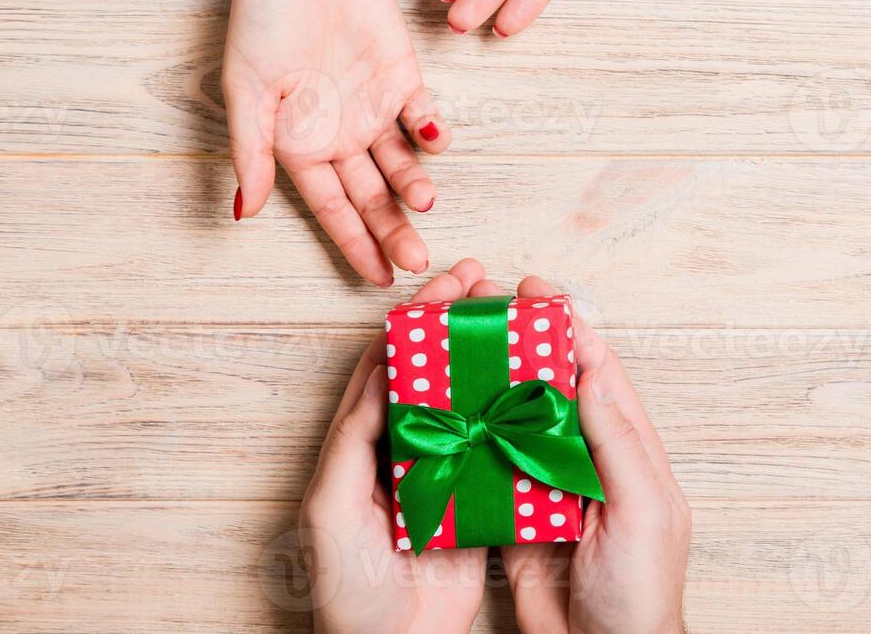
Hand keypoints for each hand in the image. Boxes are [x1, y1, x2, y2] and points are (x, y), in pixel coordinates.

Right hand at [225, 0, 450, 285]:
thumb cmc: (263, 18)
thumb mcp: (246, 89)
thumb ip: (252, 152)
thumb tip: (243, 212)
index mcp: (301, 145)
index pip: (333, 209)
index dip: (355, 244)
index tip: (378, 279)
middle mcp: (341, 135)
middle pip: (373, 196)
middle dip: (393, 230)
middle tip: (418, 259)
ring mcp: (375, 107)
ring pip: (403, 163)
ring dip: (415, 184)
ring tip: (425, 202)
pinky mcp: (403, 76)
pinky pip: (423, 114)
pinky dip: (433, 130)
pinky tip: (436, 142)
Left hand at [298, 259, 494, 632]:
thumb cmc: (345, 589)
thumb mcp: (332, 509)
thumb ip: (353, 440)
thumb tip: (381, 370)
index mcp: (363, 443)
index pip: (390, 363)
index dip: (418, 318)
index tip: (449, 281)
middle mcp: (404, 449)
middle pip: (434, 370)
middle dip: (460, 322)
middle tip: (490, 284)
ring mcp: (444, 473)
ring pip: (470, 401)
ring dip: (492, 359)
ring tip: (520, 319)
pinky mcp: (476, 502)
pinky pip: (497, 447)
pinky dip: (515, 413)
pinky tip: (538, 387)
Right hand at [468, 276, 690, 633]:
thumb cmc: (642, 592)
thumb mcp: (643, 511)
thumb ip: (619, 442)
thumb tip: (595, 373)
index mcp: (629, 450)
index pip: (599, 373)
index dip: (570, 330)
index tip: (537, 293)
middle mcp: (589, 460)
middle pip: (553, 388)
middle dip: (522, 346)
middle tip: (485, 309)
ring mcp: (550, 488)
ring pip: (518, 422)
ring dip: (491, 386)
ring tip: (456, 347)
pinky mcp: (517, 518)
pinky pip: (492, 470)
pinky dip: (472, 441)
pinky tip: (446, 416)